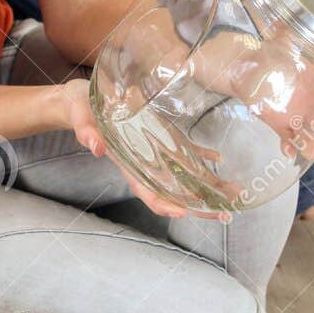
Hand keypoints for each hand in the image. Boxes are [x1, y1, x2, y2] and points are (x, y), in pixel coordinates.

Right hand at [57, 79, 230, 221]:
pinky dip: (202, 157)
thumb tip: (95, 147)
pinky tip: (219, 159)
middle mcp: (144, 163)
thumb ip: (87, 132)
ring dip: (206, 185)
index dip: (164, 204)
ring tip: (233, 192)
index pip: (147, 191)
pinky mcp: (160, 137)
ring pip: (183, 174)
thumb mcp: (81, 117)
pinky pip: (184, 151)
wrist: (84, 99)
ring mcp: (154, 152)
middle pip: (173, 190)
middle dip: (197, 204)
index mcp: (126, 163)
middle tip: (223, 212)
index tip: (183, 211)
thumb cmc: (80, 109)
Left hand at [192, 34, 313, 155]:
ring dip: (313, 139)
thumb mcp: (279, 37)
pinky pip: (289, 136)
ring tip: (311, 149)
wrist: (247, 65)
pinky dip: (289, 145)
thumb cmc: (271, 50)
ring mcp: (300, 109)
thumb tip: (283, 23)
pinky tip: (288, 151)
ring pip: (313, 127)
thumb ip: (285, 29)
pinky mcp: (282, 121)